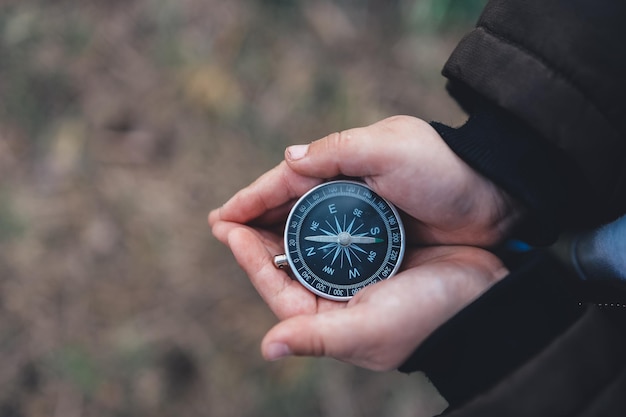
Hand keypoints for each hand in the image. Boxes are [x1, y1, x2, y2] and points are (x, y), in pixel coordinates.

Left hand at [210, 219, 506, 370]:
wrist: (483, 291)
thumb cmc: (426, 317)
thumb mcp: (368, 330)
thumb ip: (317, 337)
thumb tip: (269, 348)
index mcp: (328, 316)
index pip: (276, 285)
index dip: (248, 257)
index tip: (226, 227)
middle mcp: (335, 295)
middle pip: (285, 261)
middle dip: (255, 235)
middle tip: (227, 211)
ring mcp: (353, 269)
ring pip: (305, 241)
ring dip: (280, 219)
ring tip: (255, 197)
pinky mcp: (372, 246)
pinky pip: (332, 224)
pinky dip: (314, 209)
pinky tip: (301, 191)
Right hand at [211, 116, 522, 246]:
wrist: (494, 202)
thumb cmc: (443, 172)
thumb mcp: (391, 149)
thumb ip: (337, 153)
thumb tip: (287, 159)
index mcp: (345, 161)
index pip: (286, 180)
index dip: (252, 198)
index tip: (222, 217)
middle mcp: (346, 187)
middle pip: (288, 205)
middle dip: (254, 218)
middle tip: (222, 233)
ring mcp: (359, 215)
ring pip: (304, 228)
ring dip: (272, 238)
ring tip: (242, 250)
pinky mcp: (374, 240)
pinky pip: (327, 247)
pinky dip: (304, 253)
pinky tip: (287, 263)